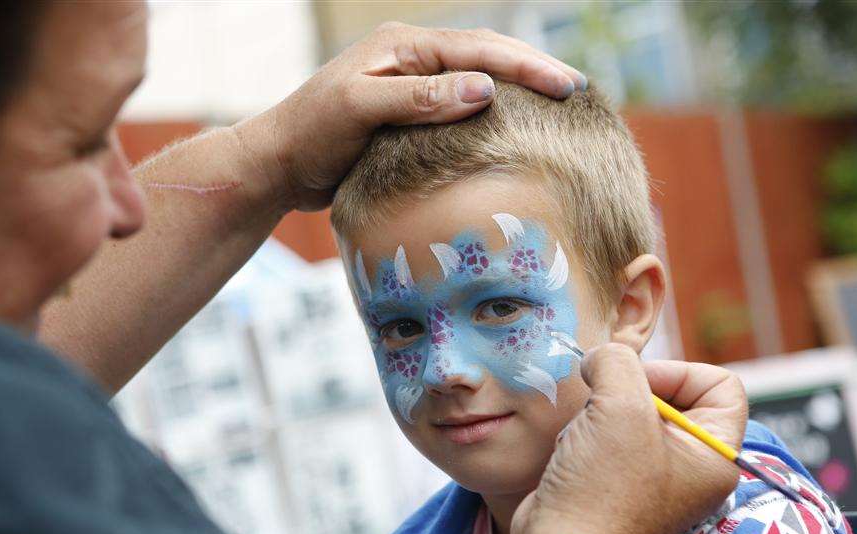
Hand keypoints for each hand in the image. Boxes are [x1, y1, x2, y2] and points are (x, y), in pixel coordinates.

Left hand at [240, 22, 585, 211]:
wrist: (278, 164)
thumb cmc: (310, 134)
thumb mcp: (359, 110)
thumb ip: (418, 98)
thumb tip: (484, 89)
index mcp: (403, 47)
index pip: (478, 50)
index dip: (526, 67)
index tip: (567, 87)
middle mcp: (412, 59)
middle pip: (486, 57)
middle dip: (533, 72)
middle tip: (578, 92)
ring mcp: (411, 86)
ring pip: (477, 82)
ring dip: (516, 91)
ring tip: (558, 107)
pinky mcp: (408, 115)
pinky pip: (460, 110)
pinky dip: (490, 117)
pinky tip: (510, 132)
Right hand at [512, 344, 745, 533]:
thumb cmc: (601, 487)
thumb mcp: (619, 406)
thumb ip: (618, 362)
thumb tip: (601, 360)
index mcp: (715, 457)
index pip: (721, 384)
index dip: (679, 371)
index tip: (637, 384)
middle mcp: (691, 468)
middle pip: (673, 394)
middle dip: (630, 389)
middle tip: (604, 404)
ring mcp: (653, 476)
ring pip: (632, 411)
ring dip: (602, 410)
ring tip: (586, 435)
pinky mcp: (617, 481)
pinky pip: (607, 433)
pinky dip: (587, 431)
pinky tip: (573, 450)